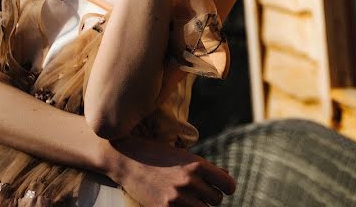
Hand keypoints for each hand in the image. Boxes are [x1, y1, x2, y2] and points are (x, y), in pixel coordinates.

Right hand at [108, 135, 235, 205]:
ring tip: (190, 198)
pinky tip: (180, 203)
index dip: (227, 187)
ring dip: (200, 205)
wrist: (127, 159)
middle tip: (201, 192)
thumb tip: (226, 176)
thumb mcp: (184, 156)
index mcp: (197, 165)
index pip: (228, 184)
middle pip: (217, 200)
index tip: (223, 188)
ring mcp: (177, 197)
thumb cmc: (158, 155)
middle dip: (211, 197)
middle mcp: (189, 181)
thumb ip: (205, 168)